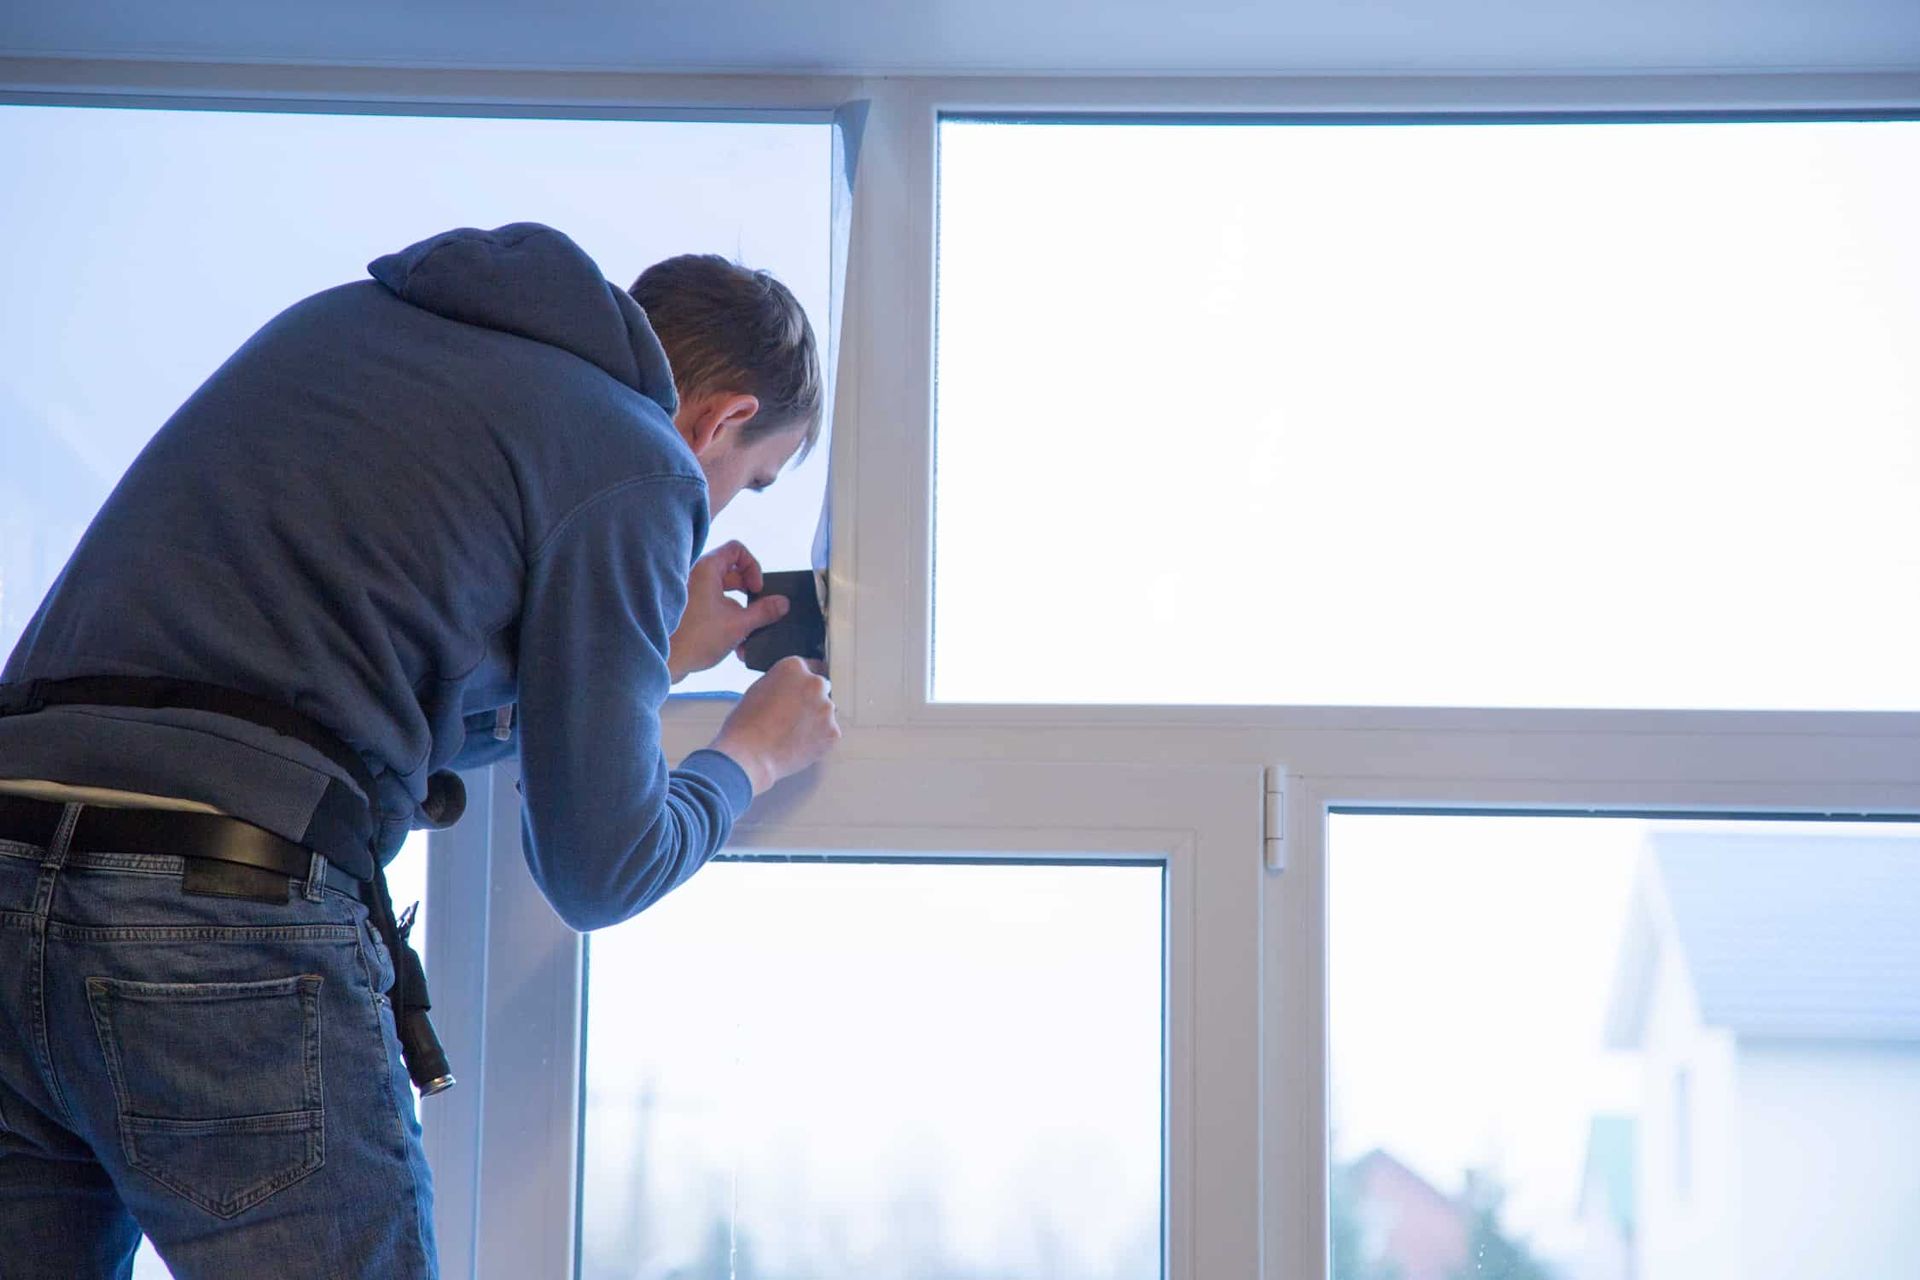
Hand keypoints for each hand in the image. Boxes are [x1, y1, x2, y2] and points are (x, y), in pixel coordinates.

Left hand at [668, 541, 788, 681]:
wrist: (664, 661)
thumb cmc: (695, 639)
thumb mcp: (739, 625)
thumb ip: (764, 612)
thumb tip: (783, 603)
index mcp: (707, 569)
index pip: (737, 549)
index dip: (753, 566)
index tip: (757, 589)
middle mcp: (697, 576)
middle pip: (733, 573)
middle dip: (750, 594)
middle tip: (757, 610)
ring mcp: (692, 594)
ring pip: (725, 594)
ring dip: (741, 613)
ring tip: (749, 634)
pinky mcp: (690, 612)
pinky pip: (714, 608)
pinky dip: (727, 621)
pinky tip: (737, 645)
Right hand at [710, 656, 840, 795]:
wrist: (749, 755)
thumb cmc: (746, 725)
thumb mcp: (759, 689)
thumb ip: (782, 682)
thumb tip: (792, 688)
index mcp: (794, 667)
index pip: (809, 666)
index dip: (802, 681)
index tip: (800, 691)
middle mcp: (814, 683)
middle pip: (821, 688)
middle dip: (810, 699)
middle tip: (793, 716)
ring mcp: (826, 708)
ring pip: (825, 711)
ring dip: (815, 719)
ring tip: (792, 733)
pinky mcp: (832, 732)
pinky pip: (829, 732)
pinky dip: (819, 738)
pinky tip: (799, 744)